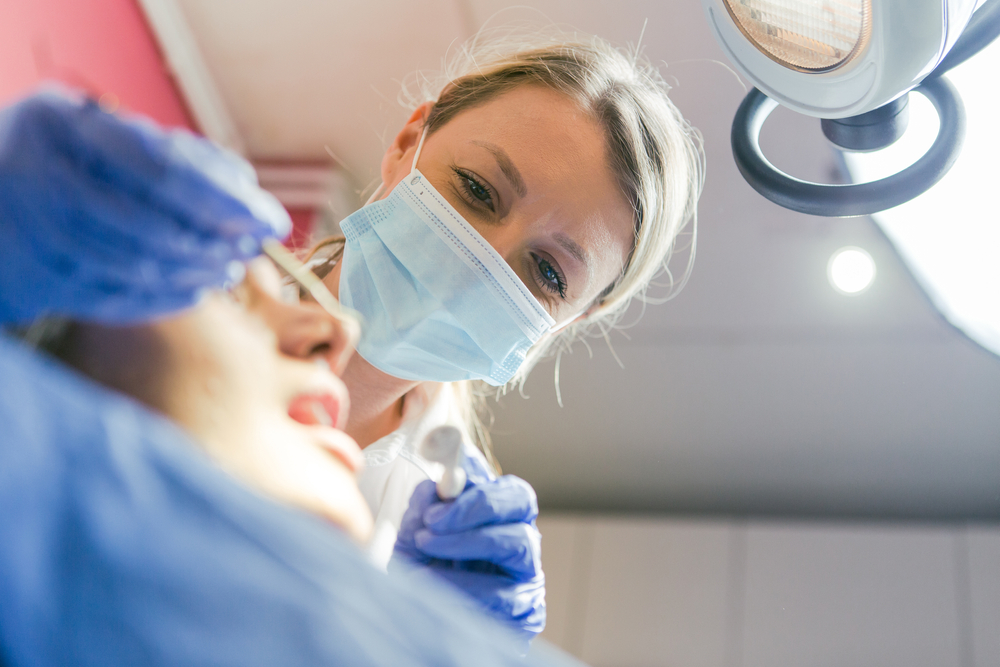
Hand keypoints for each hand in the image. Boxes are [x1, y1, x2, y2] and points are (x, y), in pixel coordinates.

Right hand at [0, 86, 290, 323]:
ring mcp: (33, 233)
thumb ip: (172, 152)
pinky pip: (111, 298)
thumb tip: (243, 183)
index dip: (226, 200)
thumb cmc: (60, 154)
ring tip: (228, 268)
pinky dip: (163, 297)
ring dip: (195, 272)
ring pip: (134, 265)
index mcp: (63, 126)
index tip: (271, 219)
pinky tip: (194, 291)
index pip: (164, 170)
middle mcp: (41, 178)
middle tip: (252, 247)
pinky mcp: (33, 277)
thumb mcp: (103, 130)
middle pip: (152, 225)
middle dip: (215, 241)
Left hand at [392, 450, 545, 646]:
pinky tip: (436, 593)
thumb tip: (432, 487)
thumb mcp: (414, 540)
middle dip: (476, 507)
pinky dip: (465, 590)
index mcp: (500, 517)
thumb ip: (422, 510)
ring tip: (425, 560)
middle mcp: (521, 540)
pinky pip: (504, 596)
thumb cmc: (424, 574)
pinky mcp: (527, 612)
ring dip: (466, 547)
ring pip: (518, 543)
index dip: (475, 485)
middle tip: (433, 523)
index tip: (437, 493)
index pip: (507, 486)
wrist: (420, 626)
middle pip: (523, 503)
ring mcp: (527, 575)